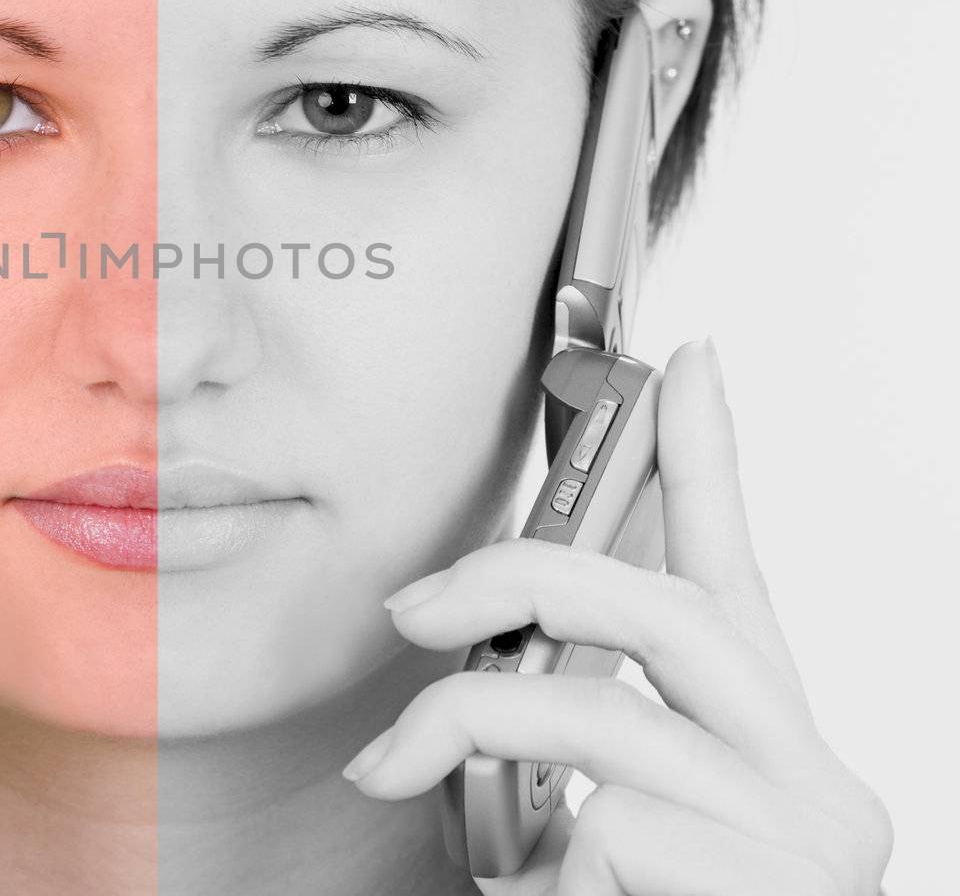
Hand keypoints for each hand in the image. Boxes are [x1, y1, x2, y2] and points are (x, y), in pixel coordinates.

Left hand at [344, 338, 891, 893]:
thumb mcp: (609, 807)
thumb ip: (582, 715)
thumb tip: (485, 642)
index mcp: (760, 738)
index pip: (734, 567)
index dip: (710, 457)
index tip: (687, 360)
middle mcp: (808, 776)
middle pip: (668, 612)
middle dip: (520, 581)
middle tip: (416, 606)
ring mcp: (799, 838)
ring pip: (605, 712)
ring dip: (469, 725)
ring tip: (394, 764)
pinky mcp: (767, 888)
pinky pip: (601, 832)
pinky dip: (530, 860)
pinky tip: (542, 895)